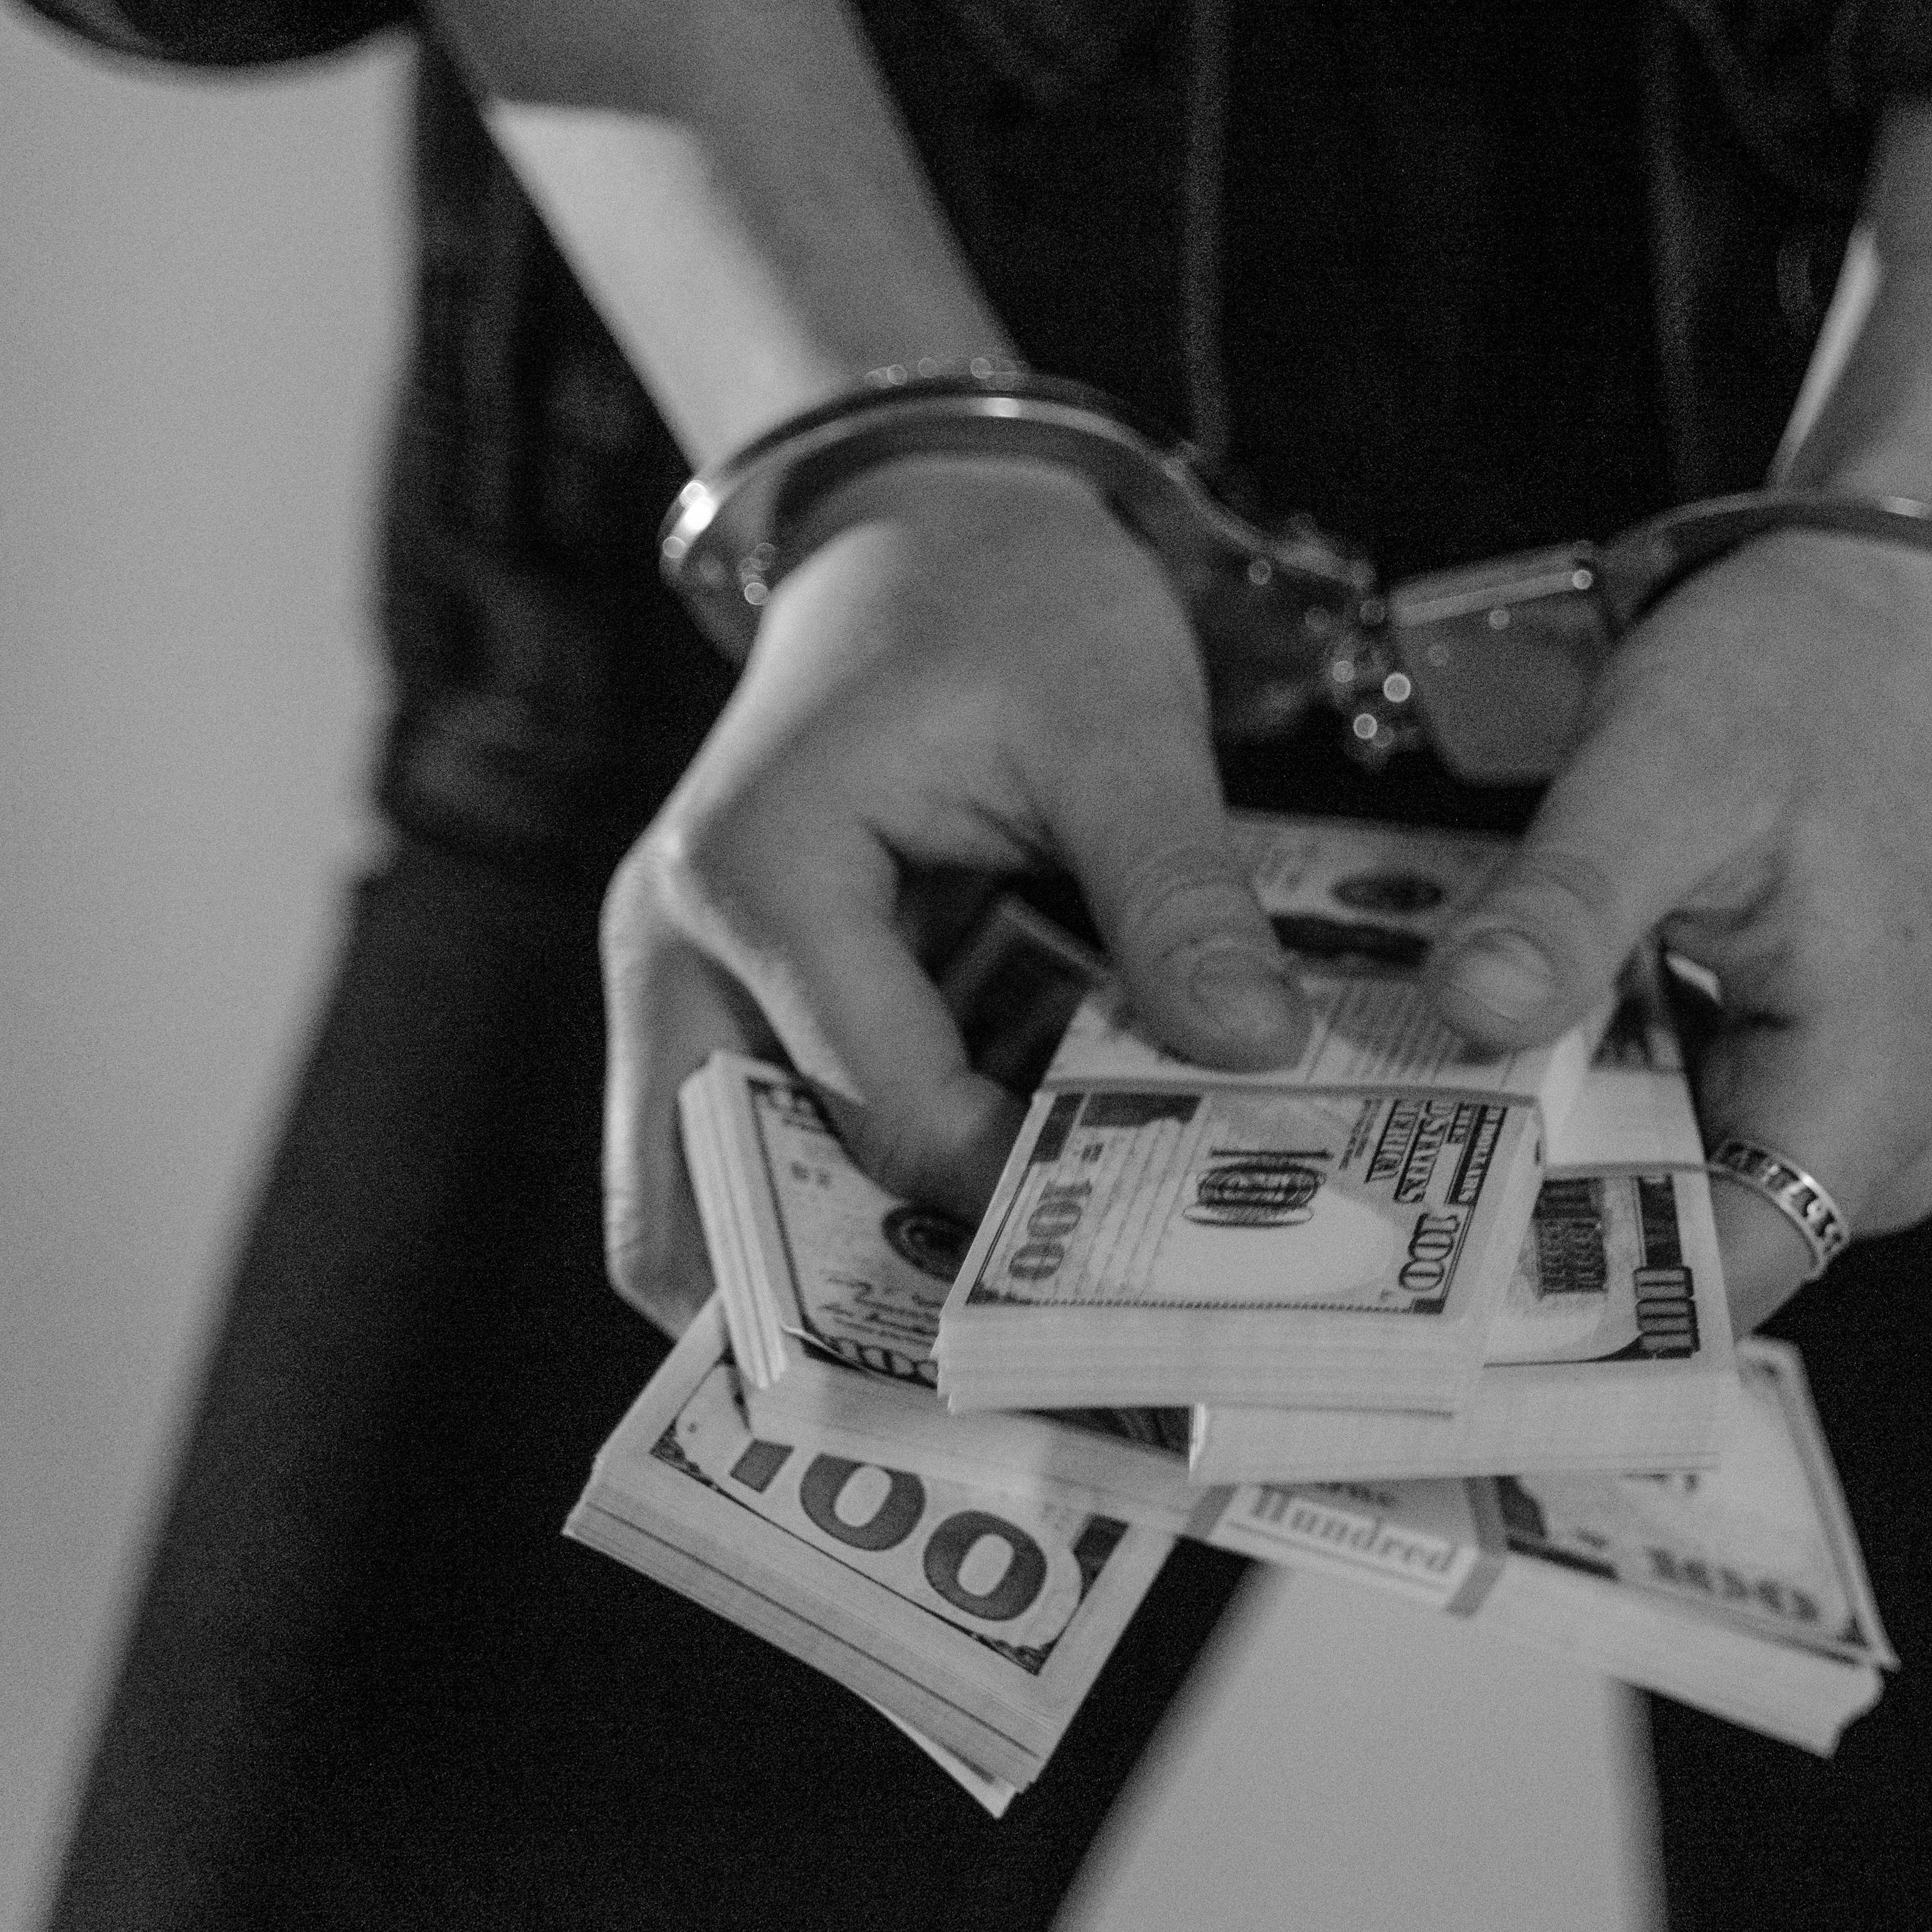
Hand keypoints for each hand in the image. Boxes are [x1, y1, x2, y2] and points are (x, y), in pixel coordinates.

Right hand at [598, 458, 1310, 1331]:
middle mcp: (676, 945)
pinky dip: (842, 1218)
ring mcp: (684, 981)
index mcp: (757, 875)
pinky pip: (759, 1149)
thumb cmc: (1010, 600)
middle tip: (1006, 1410)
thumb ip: (1177, 891)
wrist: (928, 521)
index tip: (1130, 1290)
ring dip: (831, 1288)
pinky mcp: (730, 1000)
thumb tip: (1256, 1053)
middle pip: (710, 1209)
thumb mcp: (1122, 724)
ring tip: (989, 1374)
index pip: (878, 1108)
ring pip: (711, 1203)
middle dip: (844, 1321)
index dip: (1003, 1206)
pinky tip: (973, 1263)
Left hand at [1422, 530, 1931, 1329]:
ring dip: (1513, 1168)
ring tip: (1356, 1147)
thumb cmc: (1796, 679)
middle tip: (1322, 1216)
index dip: (1545, 1297)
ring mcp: (1813, 1121)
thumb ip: (1569, 903)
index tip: (1385, 1285)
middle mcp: (1857, 1150)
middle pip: (1659, 1252)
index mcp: (1861, 1103)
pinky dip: (1549, 1107)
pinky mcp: (1765, 1081)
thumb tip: (1467, 1005)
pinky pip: (1646, 1134)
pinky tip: (1442, 1075)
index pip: (1698, 1280)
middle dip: (1501, 1235)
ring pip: (1640, 1196)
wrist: (1871, 615)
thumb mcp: (1663, 770)